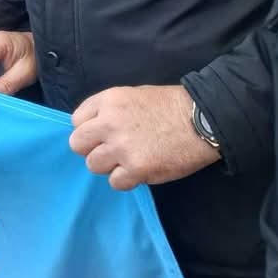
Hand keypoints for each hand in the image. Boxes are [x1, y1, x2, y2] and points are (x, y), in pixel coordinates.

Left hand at [69, 85, 220, 190]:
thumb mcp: (132, 95)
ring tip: (128, 160)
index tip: (102, 134)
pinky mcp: (136, 169)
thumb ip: (109, 110)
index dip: (89, 130)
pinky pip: (115, 182)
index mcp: (108, 101)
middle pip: (78, 144)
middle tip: (111, 150)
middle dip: (91, 148)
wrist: (201, 121)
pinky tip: (140, 170)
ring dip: (109, 165)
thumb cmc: (169, 106)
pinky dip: (126, 179)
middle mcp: (108, 123)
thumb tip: (93, 129)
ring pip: (93, 165)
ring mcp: (121, 147)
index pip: (76, 121)